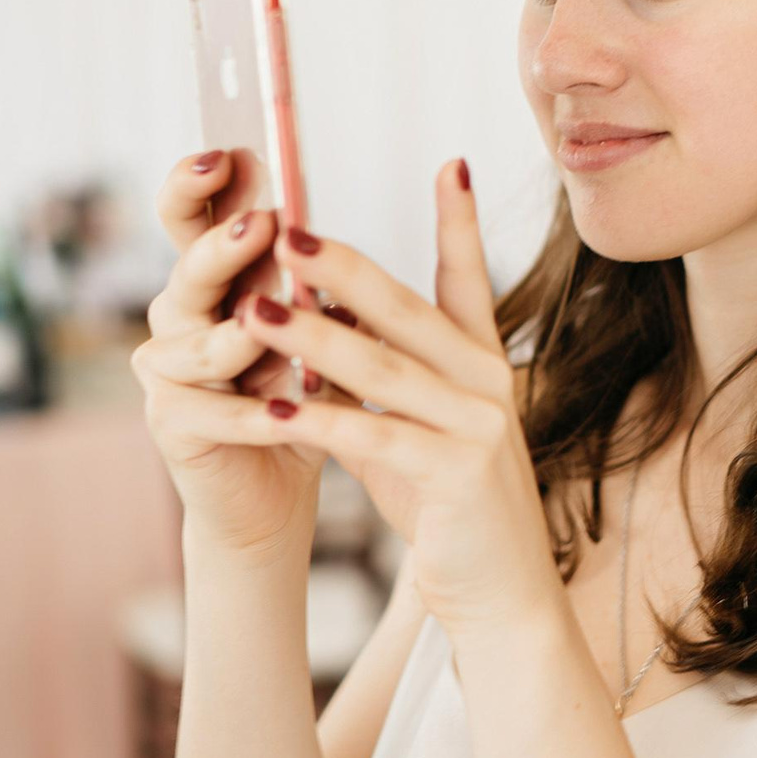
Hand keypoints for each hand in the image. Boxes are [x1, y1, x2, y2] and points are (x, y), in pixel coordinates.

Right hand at [130, 151, 328, 560]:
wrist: (275, 492)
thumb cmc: (301, 400)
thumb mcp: (318, 332)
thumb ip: (315, 287)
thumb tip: (323, 241)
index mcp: (214, 278)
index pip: (193, 215)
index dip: (198, 184)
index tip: (226, 152)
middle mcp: (180, 314)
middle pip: (189, 268)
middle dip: (222, 245)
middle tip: (259, 224)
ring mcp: (165, 368)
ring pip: (197, 341)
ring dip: (237, 335)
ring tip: (264, 327)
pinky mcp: (169, 422)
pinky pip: (210, 410)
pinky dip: (249, 414)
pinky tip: (281, 416)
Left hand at [234, 160, 561, 640]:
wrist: (503, 595)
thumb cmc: (452, 512)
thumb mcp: (416, 434)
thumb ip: (379, 386)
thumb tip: (323, 334)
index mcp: (484, 365)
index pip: (470, 279)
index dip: (459, 221)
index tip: (450, 162)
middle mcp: (488, 383)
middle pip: (407, 309)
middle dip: (342, 267)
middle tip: (286, 227)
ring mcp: (478, 427)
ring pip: (381, 367)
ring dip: (311, 334)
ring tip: (253, 306)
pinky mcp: (458, 474)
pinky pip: (375, 435)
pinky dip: (319, 418)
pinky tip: (270, 404)